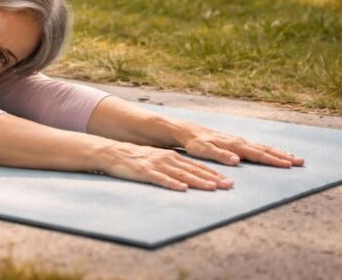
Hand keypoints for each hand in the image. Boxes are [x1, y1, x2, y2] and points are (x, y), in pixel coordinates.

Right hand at [98, 142, 233, 191]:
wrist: (112, 152)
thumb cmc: (135, 159)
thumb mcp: (157, 159)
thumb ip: (172, 167)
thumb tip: (188, 178)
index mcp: (171, 156)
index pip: (196, 166)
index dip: (213, 173)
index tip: (229, 181)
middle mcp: (167, 159)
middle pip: (193, 170)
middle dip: (212, 178)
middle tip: (229, 185)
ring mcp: (156, 165)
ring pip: (180, 174)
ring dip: (197, 181)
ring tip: (211, 187)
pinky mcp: (144, 172)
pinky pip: (160, 179)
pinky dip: (172, 184)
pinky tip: (181, 189)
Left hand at [181, 127, 302, 167]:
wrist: (186, 130)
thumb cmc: (194, 142)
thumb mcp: (203, 150)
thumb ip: (219, 155)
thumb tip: (237, 160)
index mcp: (234, 145)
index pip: (258, 154)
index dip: (273, 160)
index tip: (289, 165)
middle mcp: (239, 142)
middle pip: (265, 150)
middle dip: (283, 156)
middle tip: (302, 162)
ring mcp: (238, 141)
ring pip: (263, 147)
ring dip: (278, 153)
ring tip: (295, 158)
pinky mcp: (236, 142)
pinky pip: (256, 147)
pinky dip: (268, 150)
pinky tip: (274, 154)